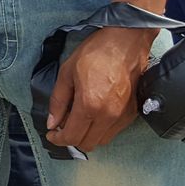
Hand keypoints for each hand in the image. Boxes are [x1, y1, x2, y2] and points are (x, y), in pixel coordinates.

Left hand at [45, 23, 155, 153]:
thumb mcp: (67, 72)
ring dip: (88, 136)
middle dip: (72, 139)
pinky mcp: (133, 112)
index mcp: (89, 105)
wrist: (126, 41)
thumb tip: (52, 123)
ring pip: (102, 141)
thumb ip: (58, 101)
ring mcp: (123, 116)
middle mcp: (108, 115)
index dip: (58, 139)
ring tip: (78, 120)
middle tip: (63, 126)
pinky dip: (101, 129)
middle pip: (87, 144)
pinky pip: (114, 131)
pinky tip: (94, 115)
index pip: (72, 137)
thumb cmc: (96, 52)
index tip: (51, 134)